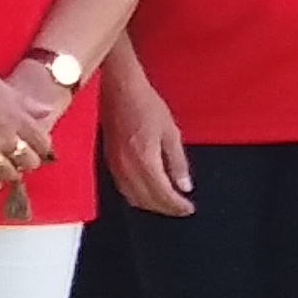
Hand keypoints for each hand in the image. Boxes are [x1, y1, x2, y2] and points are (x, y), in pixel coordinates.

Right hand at [103, 68, 194, 216]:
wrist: (118, 89)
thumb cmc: (144, 104)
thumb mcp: (170, 132)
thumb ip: (177, 162)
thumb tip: (184, 185)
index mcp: (145, 161)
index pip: (163, 195)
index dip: (177, 206)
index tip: (188, 208)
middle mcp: (127, 168)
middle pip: (147, 201)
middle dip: (165, 208)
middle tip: (180, 208)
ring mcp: (115, 166)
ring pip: (132, 198)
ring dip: (150, 204)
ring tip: (166, 202)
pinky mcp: (109, 161)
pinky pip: (122, 188)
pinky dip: (136, 196)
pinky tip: (146, 191)